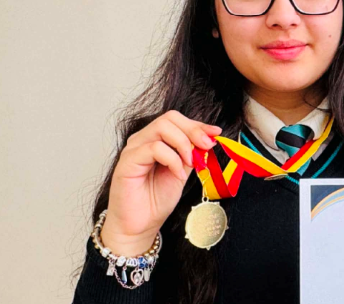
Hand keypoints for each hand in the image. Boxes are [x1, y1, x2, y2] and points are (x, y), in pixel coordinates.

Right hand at [100, 110, 221, 254]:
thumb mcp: (182, 172)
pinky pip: (154, 148)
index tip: (216, 132)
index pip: (176, 120)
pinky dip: (172, 159)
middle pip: (169, 118)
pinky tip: (177, 174)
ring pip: (162, 128)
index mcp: (154, 140)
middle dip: (193, 130)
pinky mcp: (127, 161)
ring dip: (184, 143)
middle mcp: (142, 140)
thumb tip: (208, 140)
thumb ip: (191, 155)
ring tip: (191, 163)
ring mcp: (133, 149)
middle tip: (206, 146)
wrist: (139, 226)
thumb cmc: (156, 201)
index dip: (198, 124)